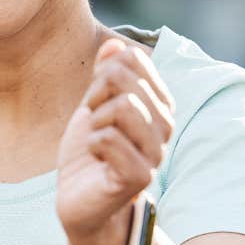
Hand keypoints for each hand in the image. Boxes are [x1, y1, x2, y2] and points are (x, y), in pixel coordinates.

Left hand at [56, 37, 174, 244]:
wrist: (81, 200)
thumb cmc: (90, 154)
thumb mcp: (93, 107)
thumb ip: (105, 76)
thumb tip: (114, 44)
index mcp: (158, 104)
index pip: (134, 59)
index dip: (104, 73)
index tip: (96, 100)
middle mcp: (164, 126)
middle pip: (125, 78)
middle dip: (95, 95)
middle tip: (92, 122)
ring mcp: (155, 152)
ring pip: (122, 107)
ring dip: (95, 122)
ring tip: (96, 141)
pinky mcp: (140, 176)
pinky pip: (108, 138)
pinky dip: (92, 144)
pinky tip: (96, 159)